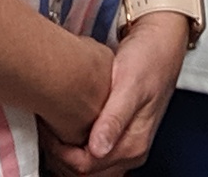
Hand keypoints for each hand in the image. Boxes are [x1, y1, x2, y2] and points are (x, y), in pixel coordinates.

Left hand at [46, 16, 187, 175]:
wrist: (162, 43)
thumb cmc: (148, 58)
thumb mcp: (129, 84)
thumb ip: (114, 118)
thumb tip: (98, 149)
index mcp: (134, 144)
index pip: (86, 167)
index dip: (60, 152)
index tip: (46, 128)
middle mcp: (132, 151)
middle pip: (86, 172)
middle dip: (60, 155)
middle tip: (45, 127)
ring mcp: (127, 145)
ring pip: (88, 166)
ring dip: (66, 153)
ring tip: (51, 126)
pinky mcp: (121, 135)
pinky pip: (94, 154)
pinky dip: (75, 146)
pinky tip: (65, 127)